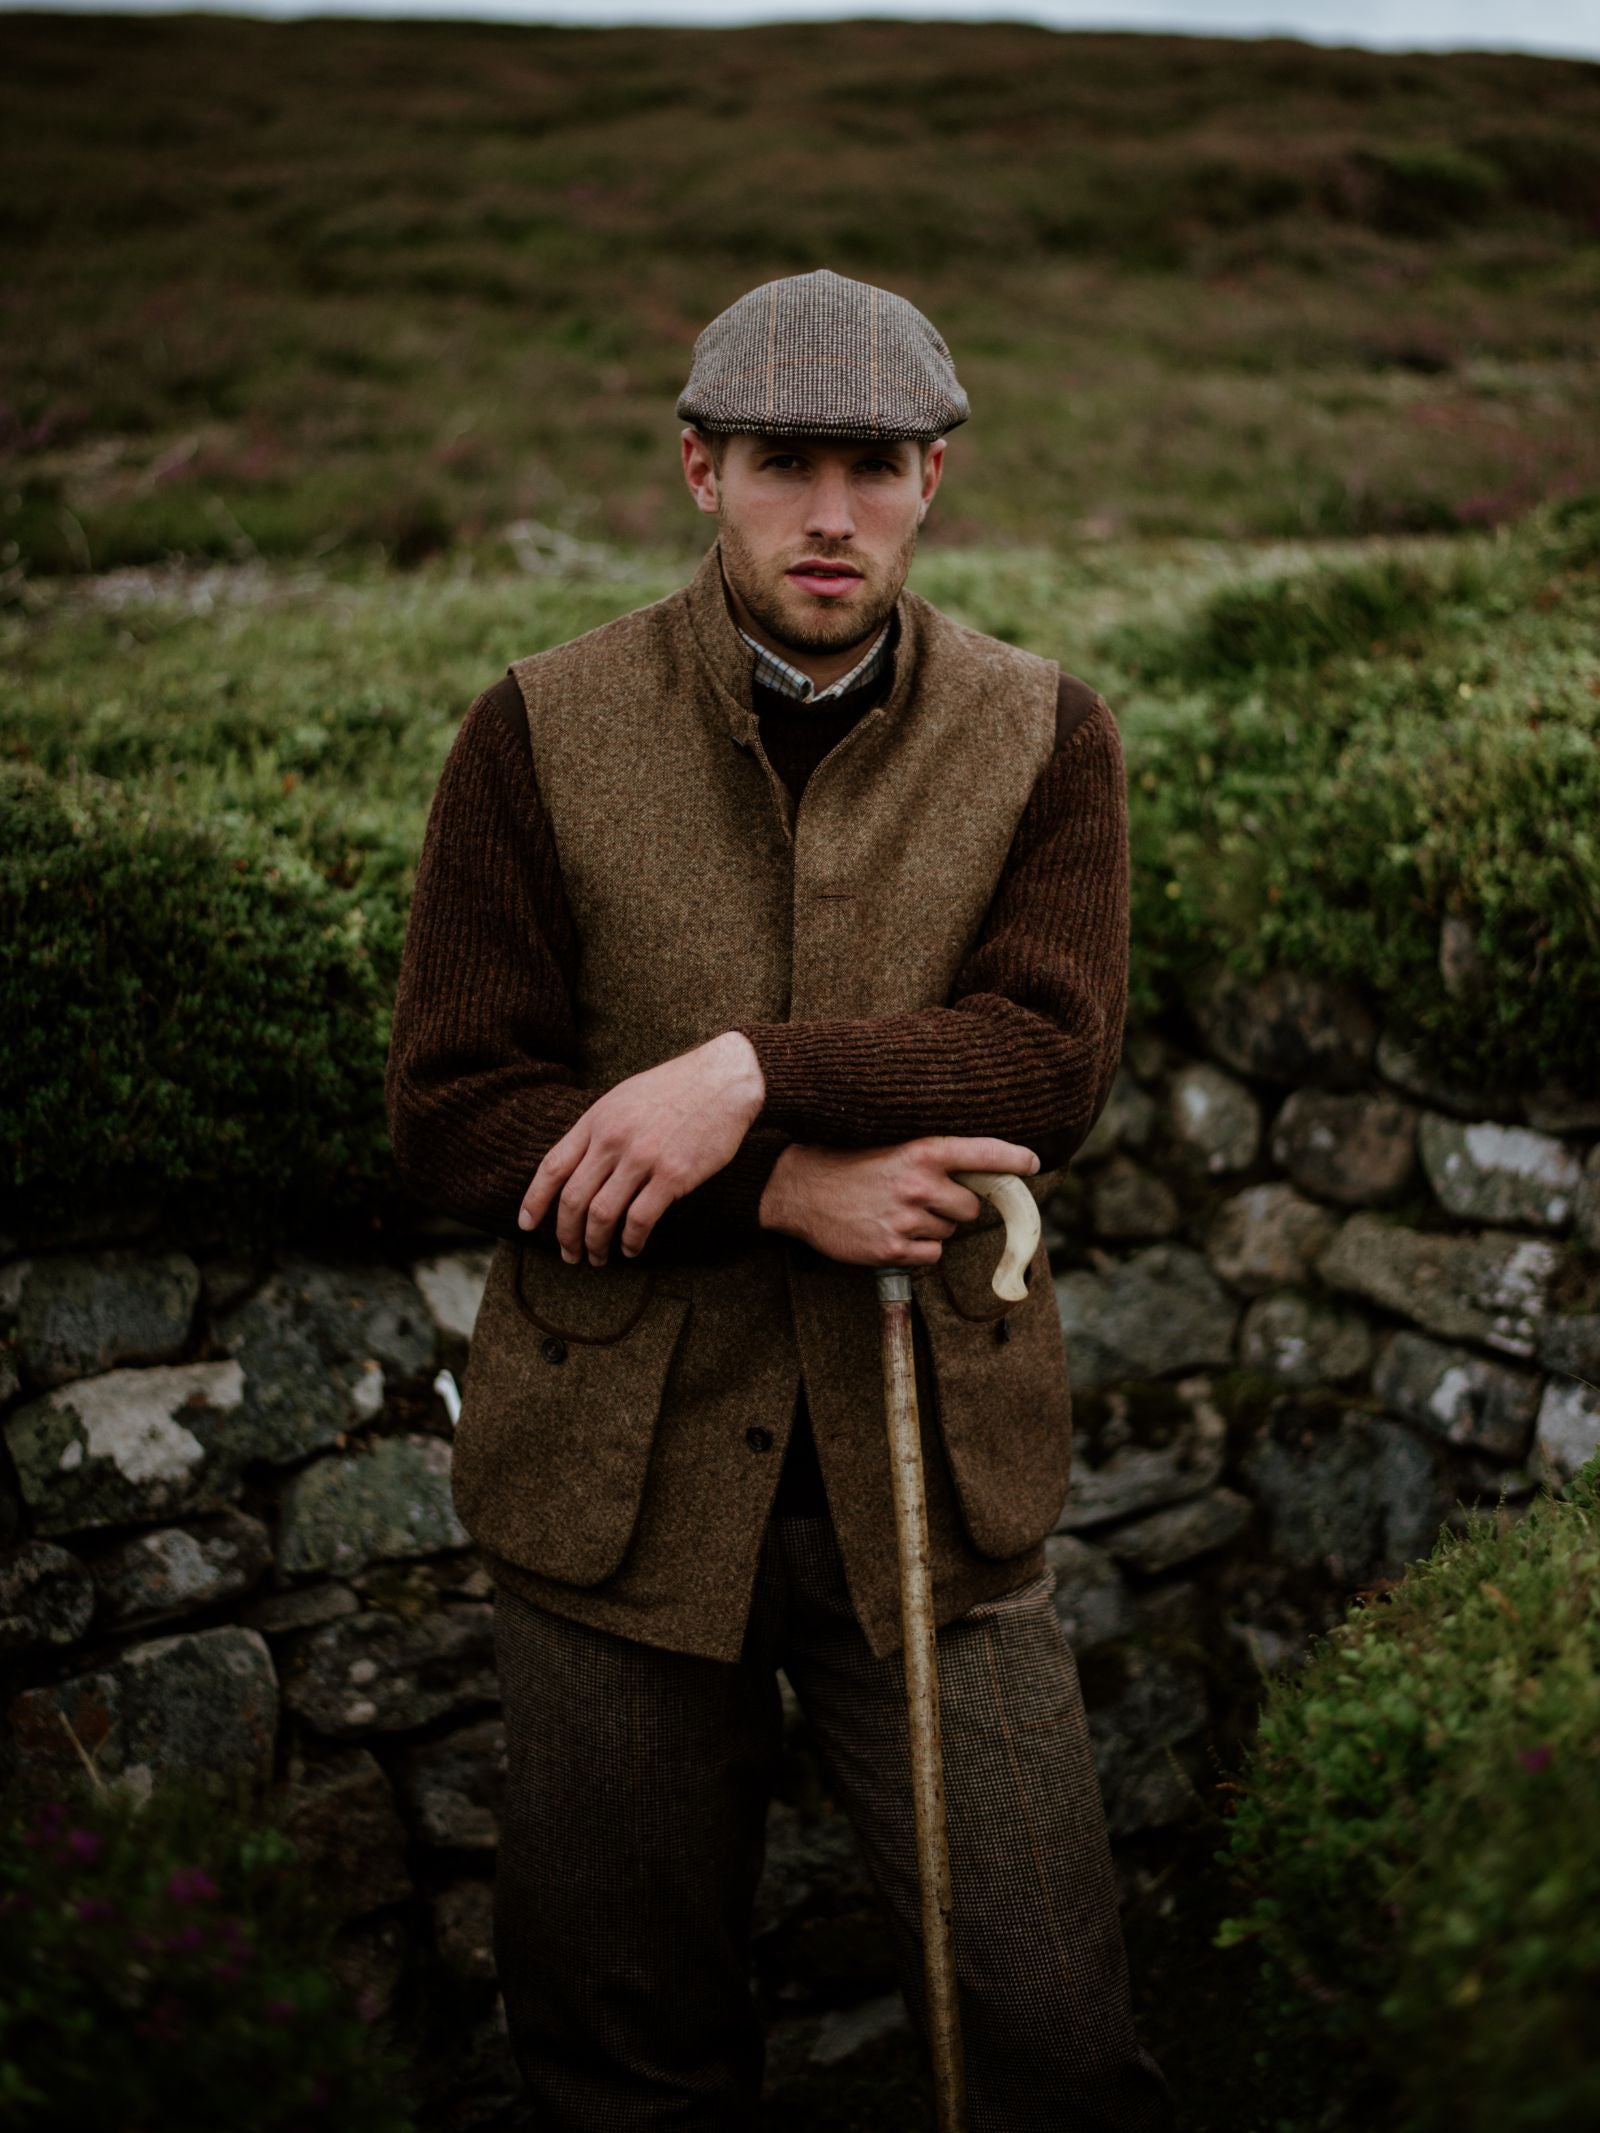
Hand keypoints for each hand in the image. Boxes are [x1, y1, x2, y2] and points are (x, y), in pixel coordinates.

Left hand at [518, 1033, 764, 1264]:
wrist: (723, 1079)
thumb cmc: (675, 1089)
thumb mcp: (623, 1098)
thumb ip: (598, 1130)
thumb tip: (576, 1167)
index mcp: (596, 1120)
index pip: (552, 1167)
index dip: (534, 1201)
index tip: (527, 1225)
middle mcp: (613, 1140)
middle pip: (573, 1199)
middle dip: (565, 1235)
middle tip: (569, 1255)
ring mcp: (642, 1158)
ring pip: (602, 1215)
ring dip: (595, 1244)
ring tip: (598, 1258)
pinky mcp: (673, 1175)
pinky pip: (640, 1220)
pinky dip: (631, 1242)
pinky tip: (631, 1249)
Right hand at [758, 1135, 1039, 1266]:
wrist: (798, 1187)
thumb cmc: (848, 1165)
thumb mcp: (892, 1148)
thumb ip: (932, 1160)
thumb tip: (975, 1179)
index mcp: (922, 1152)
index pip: (981, 1153)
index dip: (1011, 1159)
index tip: (1031, 1163)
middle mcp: (919, 1184)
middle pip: (970, 1209)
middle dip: (954, 1209)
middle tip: (922, 1200)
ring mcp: (906, 1219)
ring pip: (947, 1235)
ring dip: (930, 1230)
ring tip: (895, 1214)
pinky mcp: (891, 1249)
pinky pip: (929, 1258)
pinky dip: (915, 1252)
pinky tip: (888, 1234)